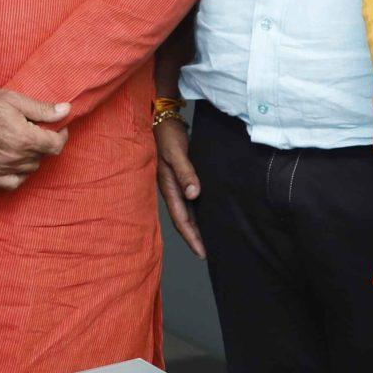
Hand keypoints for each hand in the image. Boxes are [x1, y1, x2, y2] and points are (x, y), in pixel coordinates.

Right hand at [0, 87, 71, 184]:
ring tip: (24, 144)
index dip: (61, 134)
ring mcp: (1, 169)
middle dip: (44, 143)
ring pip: (29, 170)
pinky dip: (18, 175)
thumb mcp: (13, 99)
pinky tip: (15, 162)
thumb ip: (42, 109)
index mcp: (24, 137)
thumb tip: (66, 111)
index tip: (58, 127)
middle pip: (42, 157)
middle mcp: (14, 157)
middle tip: (36, 130)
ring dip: (32, 158)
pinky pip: (13, 183)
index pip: (55, 144)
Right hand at [154, 117, 202, 258]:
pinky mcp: (181, 177)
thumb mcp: (176, 152)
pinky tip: (206, 213)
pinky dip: (198, 210)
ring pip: (187, 211)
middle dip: (194, 237)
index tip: (202, 252)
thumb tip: (194, 195)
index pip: (181, 219)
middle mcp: (171, 189)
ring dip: (196, 226)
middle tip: (208, 253)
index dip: (192, 237)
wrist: (162, 118)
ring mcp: (175, 184)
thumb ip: (185, 173)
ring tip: (209, 239)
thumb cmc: (167, 134)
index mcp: (168, 187)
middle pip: (184, 219)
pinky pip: (189, 199)